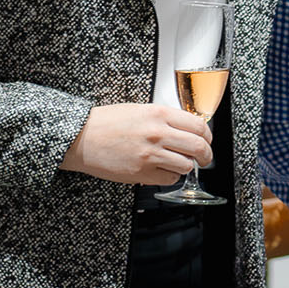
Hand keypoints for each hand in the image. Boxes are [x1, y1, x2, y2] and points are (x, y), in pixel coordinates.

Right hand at [60, 103, 213, 186]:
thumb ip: (164, 118)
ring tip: (178, 162)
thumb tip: (187, 127)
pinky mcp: (142, 173)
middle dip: (206, 155)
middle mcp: (157, 133)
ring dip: (186, 166)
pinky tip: (162, 169)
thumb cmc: (106, 122)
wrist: (81, 138)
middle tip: (204, 158)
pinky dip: (170, 176)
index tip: (207, 140)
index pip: (198, 126)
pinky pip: (170, 178)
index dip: (208, 135)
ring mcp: (150, 155)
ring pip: (186, 165)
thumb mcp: (139, 109)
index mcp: (158, 114)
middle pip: (199, 147)